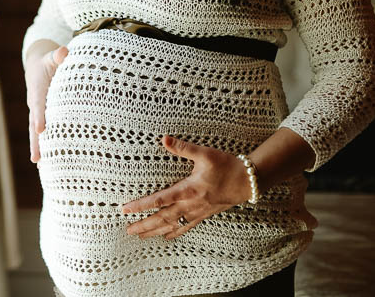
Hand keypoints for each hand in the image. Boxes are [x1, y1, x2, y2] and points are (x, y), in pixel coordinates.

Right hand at [25, 45, 68, 166]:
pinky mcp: (42, 118)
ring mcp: (37, 113)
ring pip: (37, 134)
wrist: (36, 65)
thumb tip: (64, 51)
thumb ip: (58, 55)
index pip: (38, 105)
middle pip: (34, 126)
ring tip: (41, 167)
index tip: (41, 129)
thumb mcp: (52, 56)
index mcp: (37, 91)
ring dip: (39, 149)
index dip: (39, 117)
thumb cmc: (48, 61)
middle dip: (36, 143)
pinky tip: (49, 163)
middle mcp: (35, 104)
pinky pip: (43, 134)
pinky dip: (45, 147)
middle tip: (37, 159)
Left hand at [121, 135, 253, 239]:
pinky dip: (174, 233)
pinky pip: (186, 227)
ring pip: (172, 225)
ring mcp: (197, 212)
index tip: (126, 209)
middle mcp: (190, 204)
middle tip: (128, 230)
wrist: (249, 181)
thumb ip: (183, 147)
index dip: (141, 205)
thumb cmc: (226, 166)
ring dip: (155, 231)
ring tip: (140, 236)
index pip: (159, 200)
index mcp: (187, 190)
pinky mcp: (204, 214)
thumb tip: (164, 138)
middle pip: (162, 218)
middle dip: (144, 225)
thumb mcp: (204, 154)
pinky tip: (165, 236)